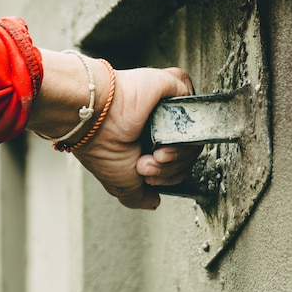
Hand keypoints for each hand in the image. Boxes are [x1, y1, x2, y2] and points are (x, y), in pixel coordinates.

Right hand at [28, 50, 198, 209]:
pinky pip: (198, 111)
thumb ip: (139, 196)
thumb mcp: (120, 184)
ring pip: (194, 137)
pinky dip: (183, 130)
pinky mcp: (174, 89)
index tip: (145, 175)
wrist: (93, 121)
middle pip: (187, 154)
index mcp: (147, 142)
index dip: (167, 176)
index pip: (177, 165)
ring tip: (153, 155)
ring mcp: (168, 106)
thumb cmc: (99, 148)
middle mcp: (159, 125)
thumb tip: (154, 202)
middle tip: (146, 165)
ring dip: (175, 155)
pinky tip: (163, 139)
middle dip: (169, 168)